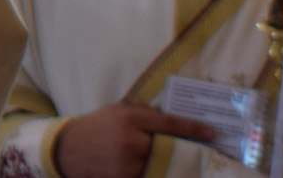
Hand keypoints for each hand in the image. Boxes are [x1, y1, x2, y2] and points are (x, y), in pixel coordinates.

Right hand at [53, 104, 216, 177]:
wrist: (70, 149)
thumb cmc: (98, 126)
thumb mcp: (119, 111)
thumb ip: (145, 114)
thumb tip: (174, 118)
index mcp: (130, 120)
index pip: (169, 124)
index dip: (193, 129)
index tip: (211, 133)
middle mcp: (131, 142)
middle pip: (171, 148)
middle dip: (188, 150)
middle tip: (205, 151)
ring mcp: (129, 165)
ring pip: (163, 166)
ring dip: (177, 164)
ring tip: (189, 162)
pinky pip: (151, 175)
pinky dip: (161, 173)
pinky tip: (169, 170)